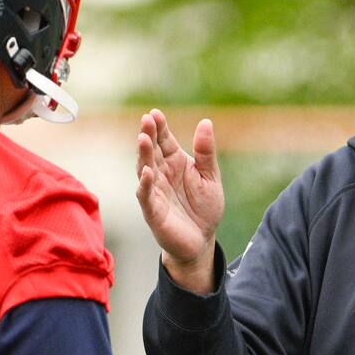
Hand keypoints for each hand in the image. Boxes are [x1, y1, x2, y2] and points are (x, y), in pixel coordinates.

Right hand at [136, 109, 223, 293]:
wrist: (201, 241)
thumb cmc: (204, 208)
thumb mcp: (210, 177)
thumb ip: (206, 152)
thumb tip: (206, 121)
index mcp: (175, 162)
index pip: (164, 140)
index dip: (159, 127)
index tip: (155, 113)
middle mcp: (161, 174)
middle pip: (151, 151)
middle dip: (148, 135)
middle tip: (146, 120)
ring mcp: (154, 191)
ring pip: (144, 169)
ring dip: (143, 155)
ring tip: (144, 139)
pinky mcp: (152, 211)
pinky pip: (145, 195)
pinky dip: (145, 184)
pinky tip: (147, 172)